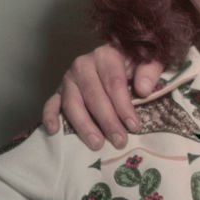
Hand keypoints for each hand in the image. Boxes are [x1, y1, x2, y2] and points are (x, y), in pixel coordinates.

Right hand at [41, 44, 163, 149]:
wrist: (118, 56)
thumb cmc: (135, 62)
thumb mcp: (149, 60)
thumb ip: (149, 71)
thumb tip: (143, 90)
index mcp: (106, 55)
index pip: (114, 83)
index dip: (123, 106)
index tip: (134, 126)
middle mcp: (83, 65)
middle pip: (94, 95)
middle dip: (107, 121)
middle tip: (119, 141)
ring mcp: (68, 78)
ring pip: (73, 103)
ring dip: (84, 125)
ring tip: (96, 144)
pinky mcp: (59, 90)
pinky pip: (51, 104)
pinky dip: (50, 117)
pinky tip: (54, 131)